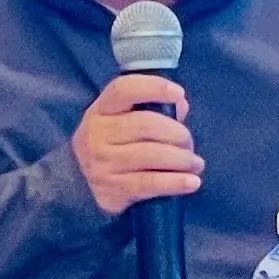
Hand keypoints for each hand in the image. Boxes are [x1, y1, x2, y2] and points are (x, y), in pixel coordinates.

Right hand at [72, 75, 203, 216]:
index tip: (178, 93)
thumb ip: (155, 109)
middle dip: (177, 133)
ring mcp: (101, 164)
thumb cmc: (116, 144)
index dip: (153, 87)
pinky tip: (192, 182)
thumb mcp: (126, 120)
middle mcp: (96, 134)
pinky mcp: (111, 190)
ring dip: (182, 159)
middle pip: (146, 124)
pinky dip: (175, 182)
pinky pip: (149, 184)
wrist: (82, 184)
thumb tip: (180, 104)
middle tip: (189, 143)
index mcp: (101, 109)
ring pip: (151, 155)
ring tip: (196, 163)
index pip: (123, 89)